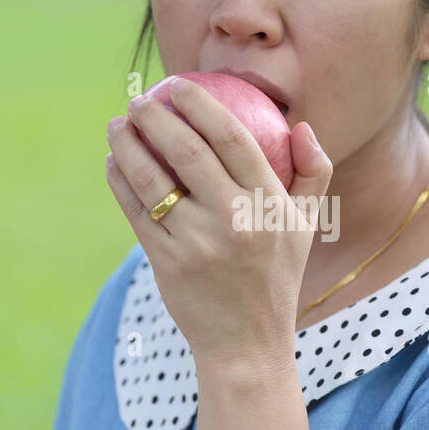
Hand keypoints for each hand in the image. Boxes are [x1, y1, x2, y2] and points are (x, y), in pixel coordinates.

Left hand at [105, 78, 332, 368]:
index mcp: (269, 204)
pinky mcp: (167, 263)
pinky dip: (120, 181)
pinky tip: (114, 162)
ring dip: (128, 144)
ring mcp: (197, 243)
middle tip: (140, 99)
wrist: (246, 343)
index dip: (200, 105)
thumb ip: (314, 172)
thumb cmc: (276, 275)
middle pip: (186, 151)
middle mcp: (234, 221)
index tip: (178, 85)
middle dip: (156, 116)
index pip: (232, 138)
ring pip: (153, 179)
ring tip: (117, 124)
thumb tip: (301, 125)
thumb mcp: (306, 226)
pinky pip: (136, 211)